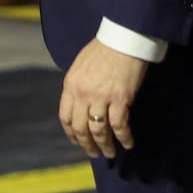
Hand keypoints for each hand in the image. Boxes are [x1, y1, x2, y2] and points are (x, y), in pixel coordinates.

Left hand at [59, 38, 147, 157]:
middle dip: (86, 144)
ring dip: (105, 145)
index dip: (71, 133)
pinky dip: (124, 138)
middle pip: (80, 128)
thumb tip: (79, 103)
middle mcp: (83, 94)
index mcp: (70, 85)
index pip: (65, 117)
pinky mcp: (121, 99)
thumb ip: (77, 85)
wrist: (124, 38)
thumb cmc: (103, 49)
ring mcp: (101, 98)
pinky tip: (128, 144)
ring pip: (99, 131)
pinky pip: (119, 126)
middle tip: (93, 153)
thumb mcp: (80, 65)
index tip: (77, 141)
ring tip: (110, 153)